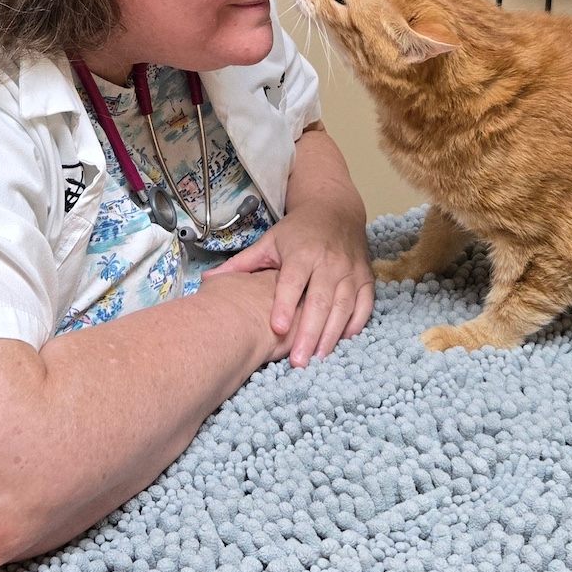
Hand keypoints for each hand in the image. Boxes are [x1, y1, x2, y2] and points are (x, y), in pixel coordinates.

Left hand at [209, 206, 374, 368]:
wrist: (335, 209)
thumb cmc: (298, 231)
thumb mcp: (269, 241)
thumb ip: (242, 265)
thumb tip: (206, 281)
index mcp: (302, 252)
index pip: (292, 281)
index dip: (285, 304)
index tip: (276, 328)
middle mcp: (328, 261)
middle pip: (319, 300)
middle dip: (309, 333)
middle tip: (298, 362)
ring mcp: (350, 270)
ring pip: (343, 306)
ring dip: (331, 335)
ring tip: (317, 360)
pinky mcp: (365, 277)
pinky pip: (365, 304)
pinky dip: (356, 324)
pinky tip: (343, 342)